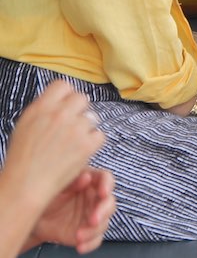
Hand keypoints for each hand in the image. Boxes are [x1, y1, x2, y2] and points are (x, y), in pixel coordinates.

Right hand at [4, 81, 105, 219]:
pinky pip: (99, 135)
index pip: (63, 85)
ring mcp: (75, 128)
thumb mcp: (25, 125)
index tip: (65, 106)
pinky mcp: (86, 145)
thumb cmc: (21, 160)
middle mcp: (59, 114)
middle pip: (81, 98)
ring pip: (93, 117)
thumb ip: (43, 109)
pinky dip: (93, 144)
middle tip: (73, 126)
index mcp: (42, 107)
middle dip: (79, 111)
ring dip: (86, 128)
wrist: (25, 187)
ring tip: (74, 143)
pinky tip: (81, 152)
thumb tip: (58, 99)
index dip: (66, 96)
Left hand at [28, 168, 115, 253]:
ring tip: (79, 235)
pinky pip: (95, 239)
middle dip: (103, 212)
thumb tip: (86, 177)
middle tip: (93, 220)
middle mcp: (95, 198)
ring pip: (104, 223)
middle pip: (109, 203)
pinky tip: (80, 246)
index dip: (107, 184)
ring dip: (94, 231)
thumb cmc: (47, 196)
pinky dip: (90, 244)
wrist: (35, 218)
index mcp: (91, 180)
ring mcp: (92, 216)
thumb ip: (73, 182)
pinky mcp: (87, 233)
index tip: (103, 192)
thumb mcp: (57, 186)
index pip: (106, 179)